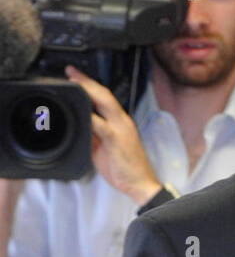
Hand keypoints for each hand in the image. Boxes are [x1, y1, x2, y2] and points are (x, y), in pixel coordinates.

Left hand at [64, 65, 161, 204]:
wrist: (141, 184)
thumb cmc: (125, 168)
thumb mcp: (105, 147)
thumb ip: (94, 134)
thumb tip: (80, 124)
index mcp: (120, 122)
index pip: (105, 98)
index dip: (90, 85)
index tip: (75, 76)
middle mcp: (122, 121)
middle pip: (104, 94)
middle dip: (86, 81)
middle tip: (71, 71)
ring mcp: (120, 129)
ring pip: (104, 103)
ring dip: (88, 91)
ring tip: (74, 83)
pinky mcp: (116, 140)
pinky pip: (101, 124)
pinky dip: (90, 116)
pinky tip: (80, 109)